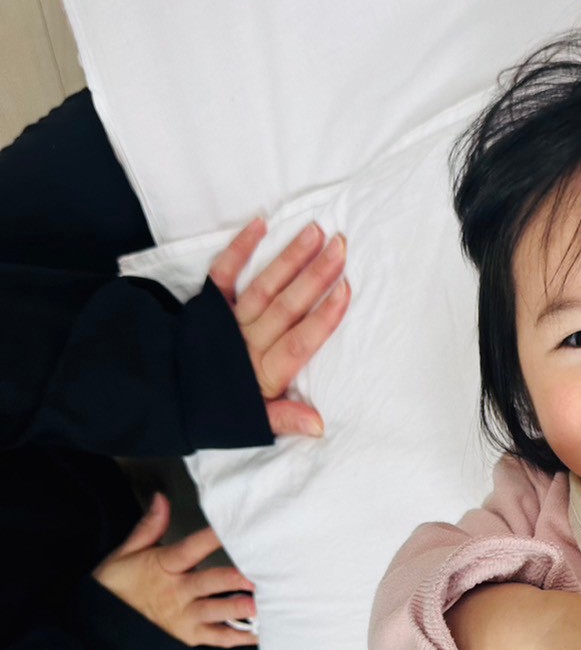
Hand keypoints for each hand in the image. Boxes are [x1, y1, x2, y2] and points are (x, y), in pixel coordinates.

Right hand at [93, 494, 258, 647]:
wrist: (100, 629)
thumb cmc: (117, 587)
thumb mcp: (125, 554)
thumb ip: (150, 527)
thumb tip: (162, 498)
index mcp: (164, 567)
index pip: (191, 548)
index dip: (212, 537)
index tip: (235, 527)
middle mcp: (178, 592)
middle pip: (213, 582)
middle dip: (238, 578)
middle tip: (263, 573)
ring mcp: (186, 616)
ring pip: (220, 610)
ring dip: (244, 607)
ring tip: (266, 602)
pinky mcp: (191, 637)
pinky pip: (220, 637)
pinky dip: (243, 636)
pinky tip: (264, 630)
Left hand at [207, 218, 350, 437]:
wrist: (166, 398)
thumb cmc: (220, 410)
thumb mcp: (253, 423)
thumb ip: (285, 420)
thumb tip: (320, 425)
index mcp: (264, 374)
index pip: (299, 343)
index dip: (324, 317)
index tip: (346, 289)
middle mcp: (248, 344)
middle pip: (287, 307)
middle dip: (315, 276)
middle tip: (340, 246)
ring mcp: (228, 322)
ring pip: (264, 287)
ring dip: (290, 258)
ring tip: (315, 231)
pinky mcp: (208, 307)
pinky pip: (223, 274)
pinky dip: (239, 249)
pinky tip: (260, 224)